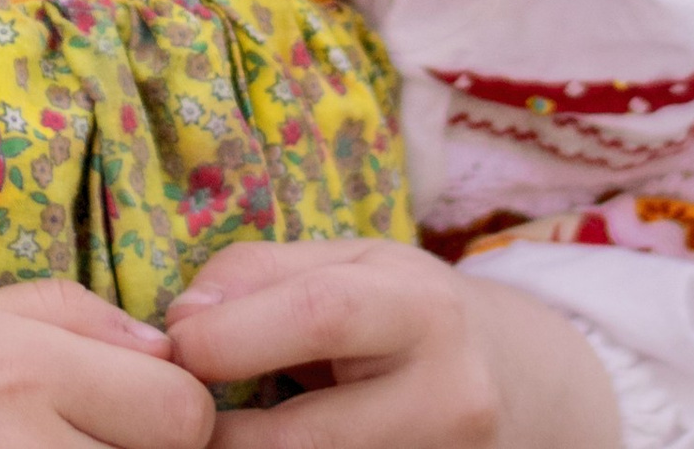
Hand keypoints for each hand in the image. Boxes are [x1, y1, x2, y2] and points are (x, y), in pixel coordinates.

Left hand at [162, 240, 619, 448]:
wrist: (518, 387)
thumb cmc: (411, 314)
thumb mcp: (353, 264)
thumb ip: (262, 274)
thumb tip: (180, 321)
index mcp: (425, 311)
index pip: (321, 316)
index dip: (231, 335)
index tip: (175, 344)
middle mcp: (448, 401)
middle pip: (306, 439)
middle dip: (223, 433)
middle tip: (181, 416)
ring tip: (224, 432)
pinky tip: (267, 445)